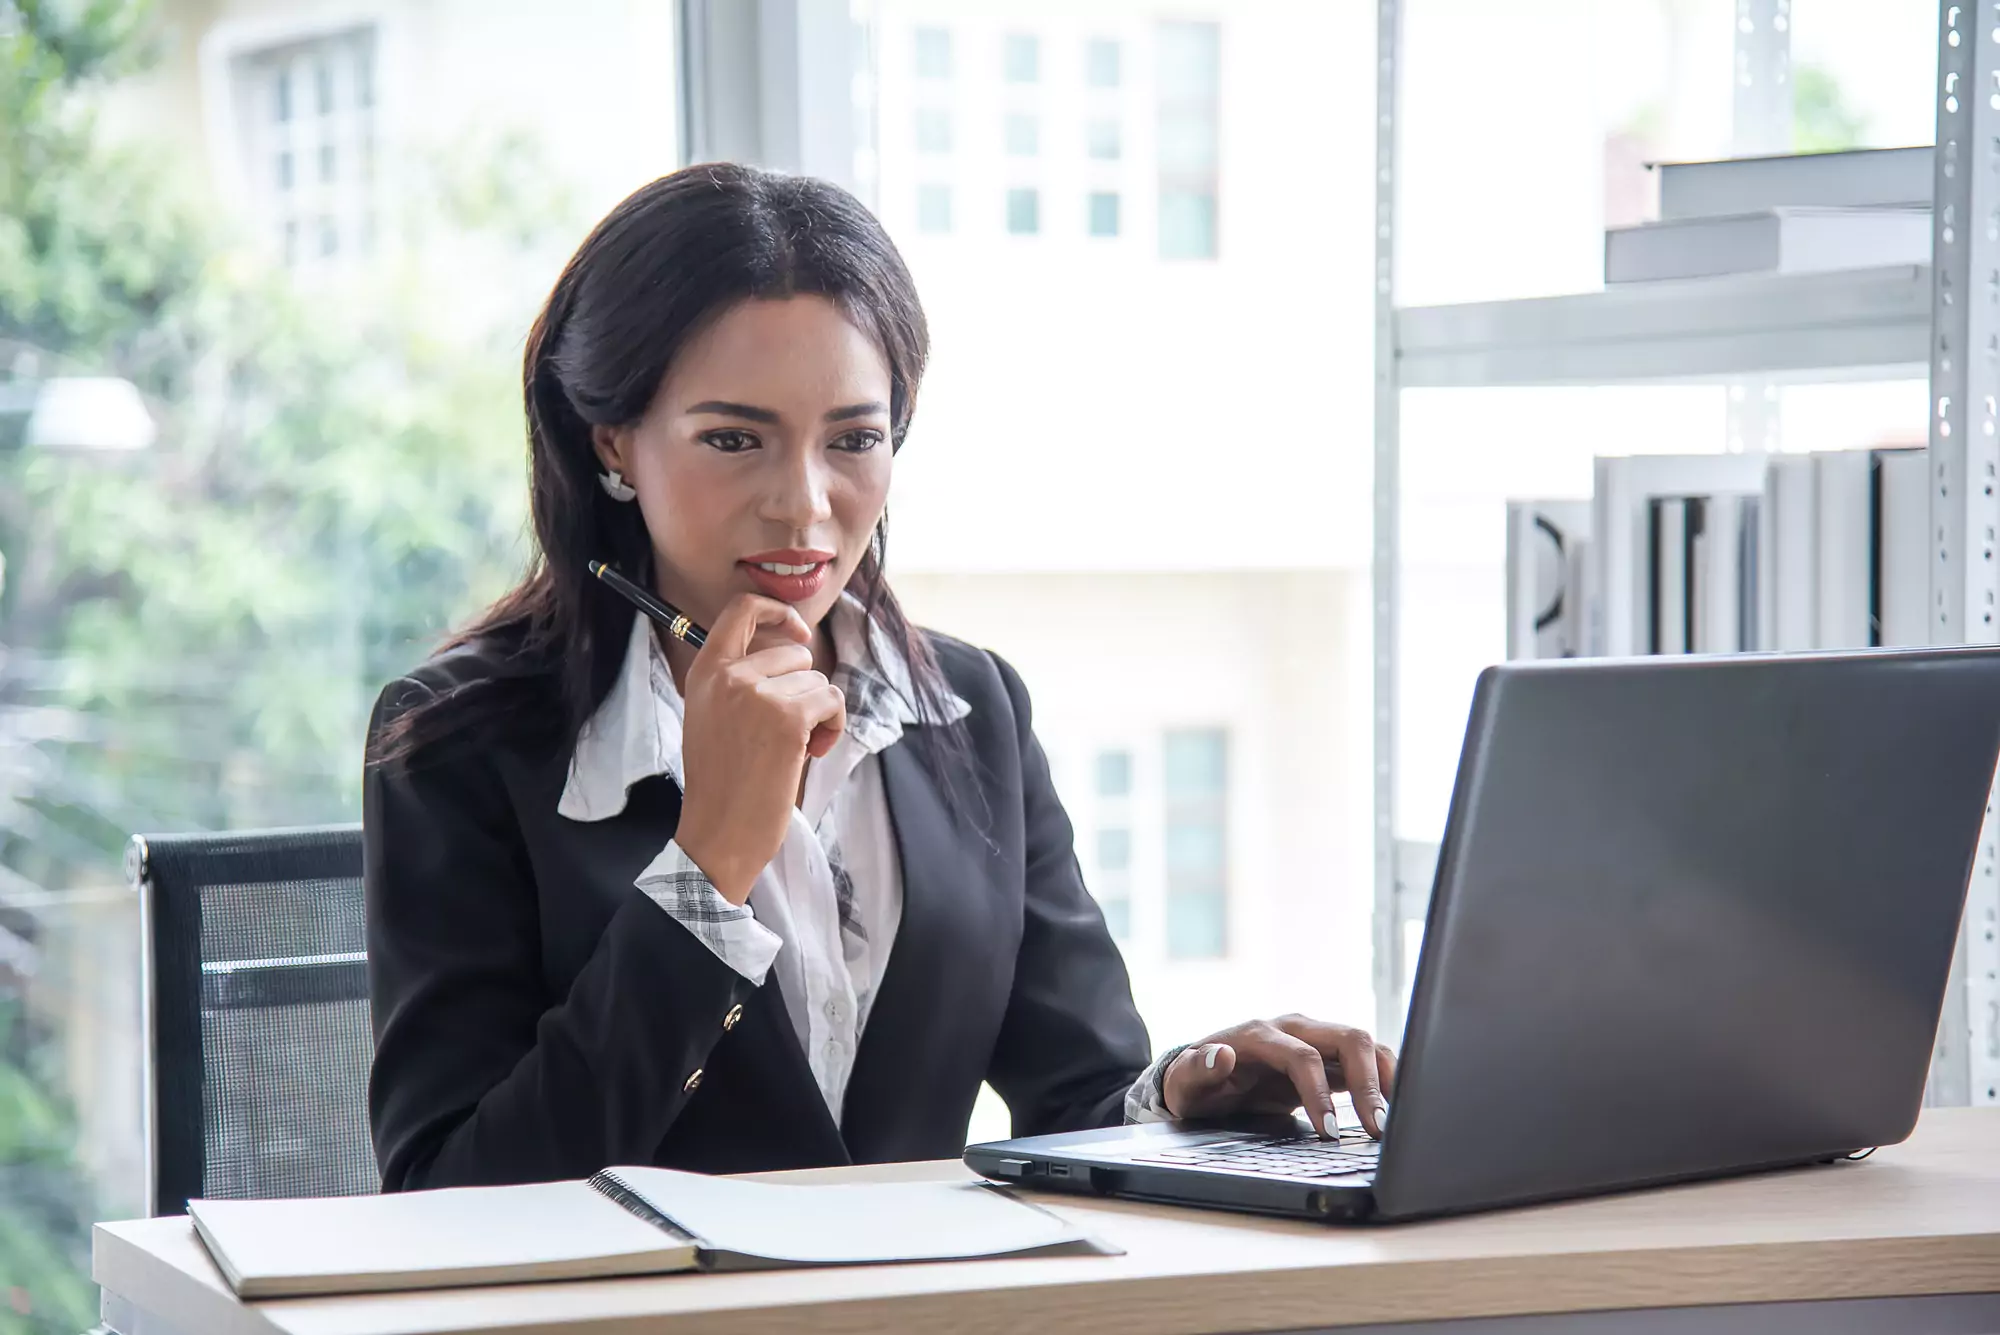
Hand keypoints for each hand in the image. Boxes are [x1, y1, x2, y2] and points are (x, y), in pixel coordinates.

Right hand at [673, 594, 846, 904]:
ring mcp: (758, 694)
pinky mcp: (787, 718)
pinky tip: (811, 753)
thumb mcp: (713, 716)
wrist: (720, 832)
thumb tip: (794, 651)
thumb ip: (740, 681)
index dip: (778, 611)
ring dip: (819, 714)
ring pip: (818, 681)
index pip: (741, 609)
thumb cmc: (723, 783)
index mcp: (706, 672)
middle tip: (790, 730)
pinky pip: (831, 701)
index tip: (798, 632)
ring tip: (795, 749)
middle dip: (805, 689)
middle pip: (796, 654)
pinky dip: (833, 726)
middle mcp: (730, 676)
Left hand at [1161, 1014, 1396, 1140]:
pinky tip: (1395, 1108)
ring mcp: (1314, 1040)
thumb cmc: (1194, 1083)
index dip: (1320, 1093)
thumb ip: (1196, 1069)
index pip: (1304, 1058)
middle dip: (1368, 1083)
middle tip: (1378, 1128)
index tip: (1331, 1132)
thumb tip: (1220, 1055)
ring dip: (1385, 1079)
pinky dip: (1384, 1080)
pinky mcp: (1328, 1058)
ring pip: (1365, 1045)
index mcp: (1261, 1034)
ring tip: (1395, 1121)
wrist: (1202, 1075)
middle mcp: (1294, 1029)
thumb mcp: (1183, 1083)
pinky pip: (1366, 1061)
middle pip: (1348, 1039)